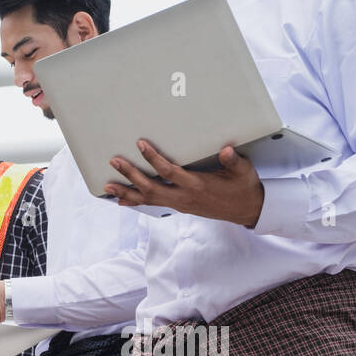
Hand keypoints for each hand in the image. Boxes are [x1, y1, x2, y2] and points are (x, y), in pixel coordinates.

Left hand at [104, 140, 264, 227]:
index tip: (141, 144)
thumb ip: (233, 161)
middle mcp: (184, 197)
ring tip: (108, 187)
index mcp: (197, 185)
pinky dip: (136, 202)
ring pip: (148, 199)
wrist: (247, 210)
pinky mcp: (179, 206)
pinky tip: (122, 201)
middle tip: (115, 162)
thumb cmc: (243, 188)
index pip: (170, 172)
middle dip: (131, 175)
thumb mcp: (243, 171)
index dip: (153, 159)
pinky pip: (153, 204)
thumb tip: (227, 150)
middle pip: (151, 188)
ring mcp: (180, 204)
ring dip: (127, 192)